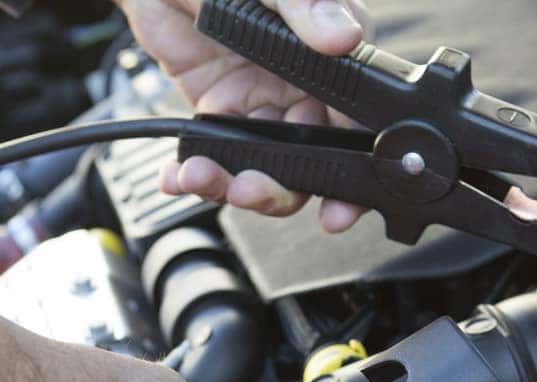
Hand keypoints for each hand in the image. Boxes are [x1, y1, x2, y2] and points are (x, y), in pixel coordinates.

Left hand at [121, 0, 373, 232]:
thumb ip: (308, 5)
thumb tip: (344, 37)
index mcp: (335, 59)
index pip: (357, 123)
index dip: (354, 172)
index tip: (339, 207)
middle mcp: (305, 89)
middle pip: (310, 162)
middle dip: (281, 188)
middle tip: (251, 189)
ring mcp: (263, 105)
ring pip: (264, 167)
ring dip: (233, 184)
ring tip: (201, 176)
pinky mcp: (221, 114)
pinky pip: (216, 156)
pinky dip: (195, 174)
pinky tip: (179, 174)